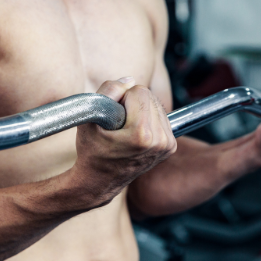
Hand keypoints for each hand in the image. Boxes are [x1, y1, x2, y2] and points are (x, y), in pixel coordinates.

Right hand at [73, 77, 177, 201]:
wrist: (100, 180)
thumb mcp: (90, 118)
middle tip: (118, 122)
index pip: (139, 91)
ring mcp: (168, 145)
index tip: (111, 114)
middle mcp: (160, 141)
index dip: (121, 97)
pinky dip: (148, 118)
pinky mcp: (171, 146)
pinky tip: (136, 132)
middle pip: (150, 96)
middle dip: (133, 102)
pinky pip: (162, 116)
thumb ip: (108, 91)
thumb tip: (130, 80)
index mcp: (142, 135)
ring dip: (141, 109)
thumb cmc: (91, 150)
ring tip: (126, 128)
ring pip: (157, 104)